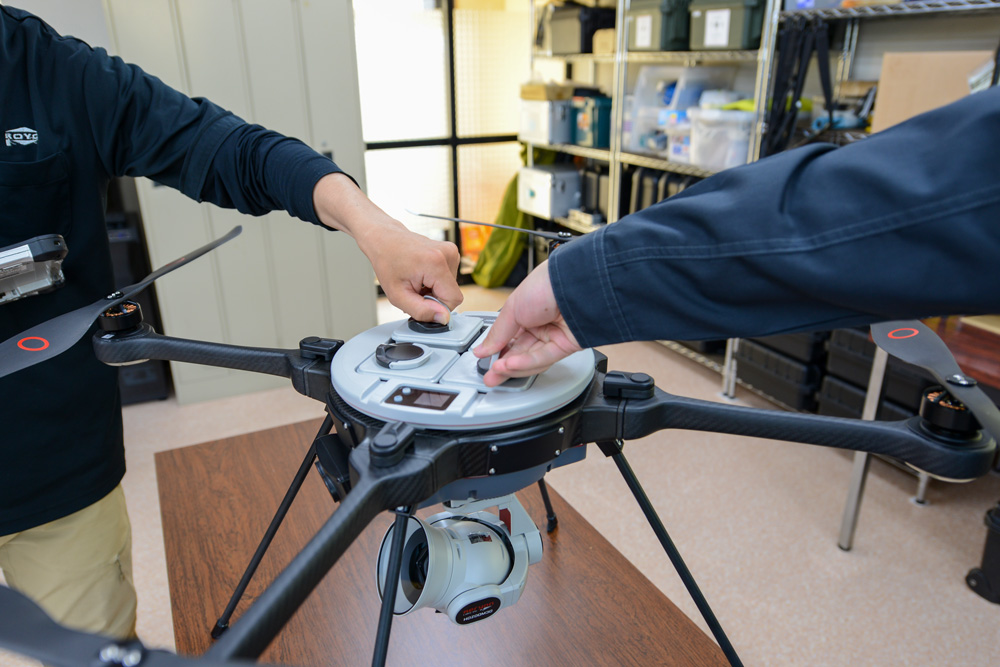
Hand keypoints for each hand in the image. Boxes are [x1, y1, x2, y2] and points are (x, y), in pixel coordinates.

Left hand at [313, 174, 462, 321]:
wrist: (384, 238)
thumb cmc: (387, 261)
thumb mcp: (397, 295)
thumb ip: (421, 311)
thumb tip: (443, 318)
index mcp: (436, 263)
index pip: (454, 299)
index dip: (438, 307)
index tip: (421, 300)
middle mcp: (448, 254)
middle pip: (451, 293)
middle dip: (434, 297)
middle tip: (415, 289)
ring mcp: (451, 251)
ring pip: (450, 286)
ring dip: (434, 289)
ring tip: (417, 280)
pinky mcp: (451, 251)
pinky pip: (448, 277)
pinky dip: (435, 281)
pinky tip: (422, 274)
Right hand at [473, 260, 580, 386]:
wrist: (574, 285)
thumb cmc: (545, 285)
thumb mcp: (512, 308)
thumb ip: (497, 333)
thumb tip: (483, 349)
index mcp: (527, 311)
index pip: (509, 337)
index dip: (496, 349)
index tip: (483, 358)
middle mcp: (541, 324)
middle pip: (520, 351)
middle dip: (503, 365)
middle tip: (489, 376)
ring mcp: (554, 335)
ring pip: (531, 359)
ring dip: (513, 366)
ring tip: (497, 370)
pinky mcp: (566, 346)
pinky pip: (543, 358)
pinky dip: (526, 363)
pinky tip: (512, 365)